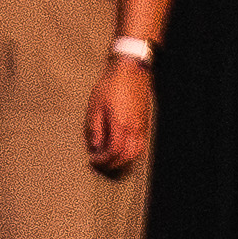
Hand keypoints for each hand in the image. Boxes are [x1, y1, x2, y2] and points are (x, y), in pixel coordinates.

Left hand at [83, 52, 155, 174]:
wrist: (130, 71)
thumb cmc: (110, 86)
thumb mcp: (95, 107)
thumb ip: (95, 129)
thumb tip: (95, 147)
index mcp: (120, 125)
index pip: (113, 152)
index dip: (102, 160)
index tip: (92, 161)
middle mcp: (134, 129)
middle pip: (126, 157)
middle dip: (112, 165)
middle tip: (99, 166)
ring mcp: (142, 127)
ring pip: (136, 153)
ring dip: (123, 161)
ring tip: (109, 161)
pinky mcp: (145, 123)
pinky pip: (141, 145)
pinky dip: (131, 154)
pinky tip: (121, 152)